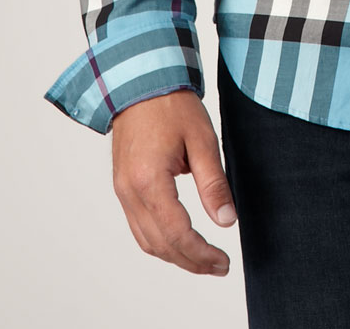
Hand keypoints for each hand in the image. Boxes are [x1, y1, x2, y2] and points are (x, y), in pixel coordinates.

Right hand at [110, 88, 237, 275]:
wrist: (140, 81)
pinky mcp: (123, 187)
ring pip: (146, 241)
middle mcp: (130, 191)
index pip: (176, 233)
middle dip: (191, 261)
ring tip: (204, 260)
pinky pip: (138, 227)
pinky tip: (180, 241)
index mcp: (149, 180)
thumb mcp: (202, 139)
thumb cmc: (171, 104)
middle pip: (160, 245)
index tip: (223, 261)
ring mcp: (122, 191)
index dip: (201, 253)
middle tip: (219, 266)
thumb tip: (226, 221)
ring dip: (175, 256)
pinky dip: (160, 242)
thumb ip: (213, 183)